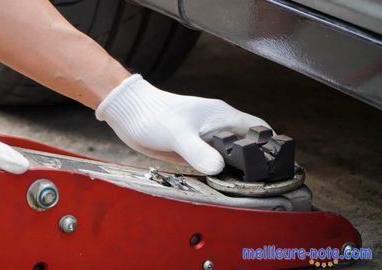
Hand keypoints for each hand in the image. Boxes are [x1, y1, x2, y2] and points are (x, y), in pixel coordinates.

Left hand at [96, 74, 270, 174]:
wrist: (130, 115)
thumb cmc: (153, 115)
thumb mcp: (178, 134)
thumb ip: (198, 151)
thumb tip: (219, 168)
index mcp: (222, 116)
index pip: (258, 129)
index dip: (272, 147)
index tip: (278, 167)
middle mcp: (218, 126)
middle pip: (248, 145)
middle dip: (256, 163)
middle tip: (262, 185)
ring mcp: (206, 138)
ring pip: (230, 155)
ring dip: (237, 170)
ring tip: (243, 189)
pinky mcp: (194, 149)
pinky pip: (213, 162)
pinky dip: (219, 173)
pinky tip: (219, 184)